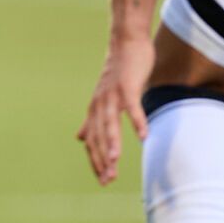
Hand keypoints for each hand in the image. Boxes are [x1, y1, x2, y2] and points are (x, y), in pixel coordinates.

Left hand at [76, 36, 153, 185]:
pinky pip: (132, 107)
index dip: (96, 161)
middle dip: (103, 159)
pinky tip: (143, 137)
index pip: (92, 141)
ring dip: (112, 143)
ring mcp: (113, 95)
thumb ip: (92, 119)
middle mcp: (100, 104)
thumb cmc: (119, 72)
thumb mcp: (103, 98)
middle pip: (98, 136)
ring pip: (110, 123)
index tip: (103, 180)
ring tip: (115, 163)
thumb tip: (79, 138)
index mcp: (94, 110)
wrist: (127, 42)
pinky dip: (137, 122)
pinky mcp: (127, 87)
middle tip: (108, 180)